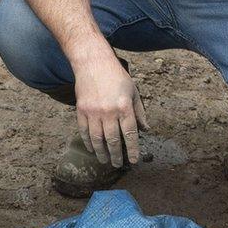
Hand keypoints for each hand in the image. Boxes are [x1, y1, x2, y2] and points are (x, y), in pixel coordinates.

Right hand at [73, 44, 148, 167]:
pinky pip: (84, 131)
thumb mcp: (133, 91)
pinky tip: (92, 148)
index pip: (130, 134)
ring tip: (105, 160)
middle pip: (113, 140)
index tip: (134, 160)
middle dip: (116, 155)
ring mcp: (93, 112)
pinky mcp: (81, 110)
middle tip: (118, 164)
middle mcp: (108, 112)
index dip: (132, 149)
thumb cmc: (116, 76)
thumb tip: (145, 129)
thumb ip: (139, 111)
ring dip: (101, 152)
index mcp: (124, 107)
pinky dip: (88, 142)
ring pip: (97, 139)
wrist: (93, 63)